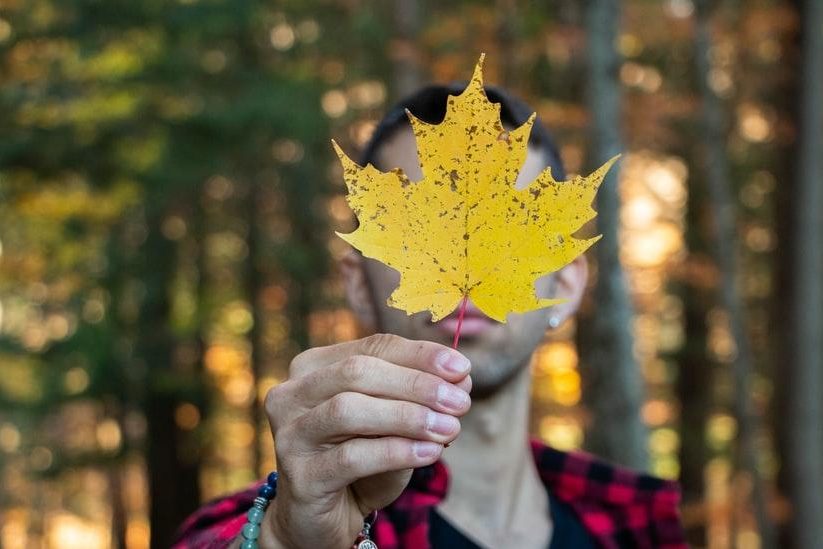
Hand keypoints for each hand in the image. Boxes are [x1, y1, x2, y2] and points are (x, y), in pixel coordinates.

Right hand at [256, 333, 471, 548]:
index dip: (420, 355)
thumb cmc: (360, 462)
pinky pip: (350, 457)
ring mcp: (290, 434)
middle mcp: (292, 394)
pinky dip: (395, 451)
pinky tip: (429, 453)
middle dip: (416, 384)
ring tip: (450, 428)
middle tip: (460, 401)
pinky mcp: (299, 475)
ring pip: (349, 409)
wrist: (322, 520)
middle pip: (358, 372)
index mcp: (313, 367)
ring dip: (407, 416)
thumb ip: (420, 397)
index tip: (462, 367)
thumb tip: (461, 377)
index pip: (373, 347)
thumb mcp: (393, 424)